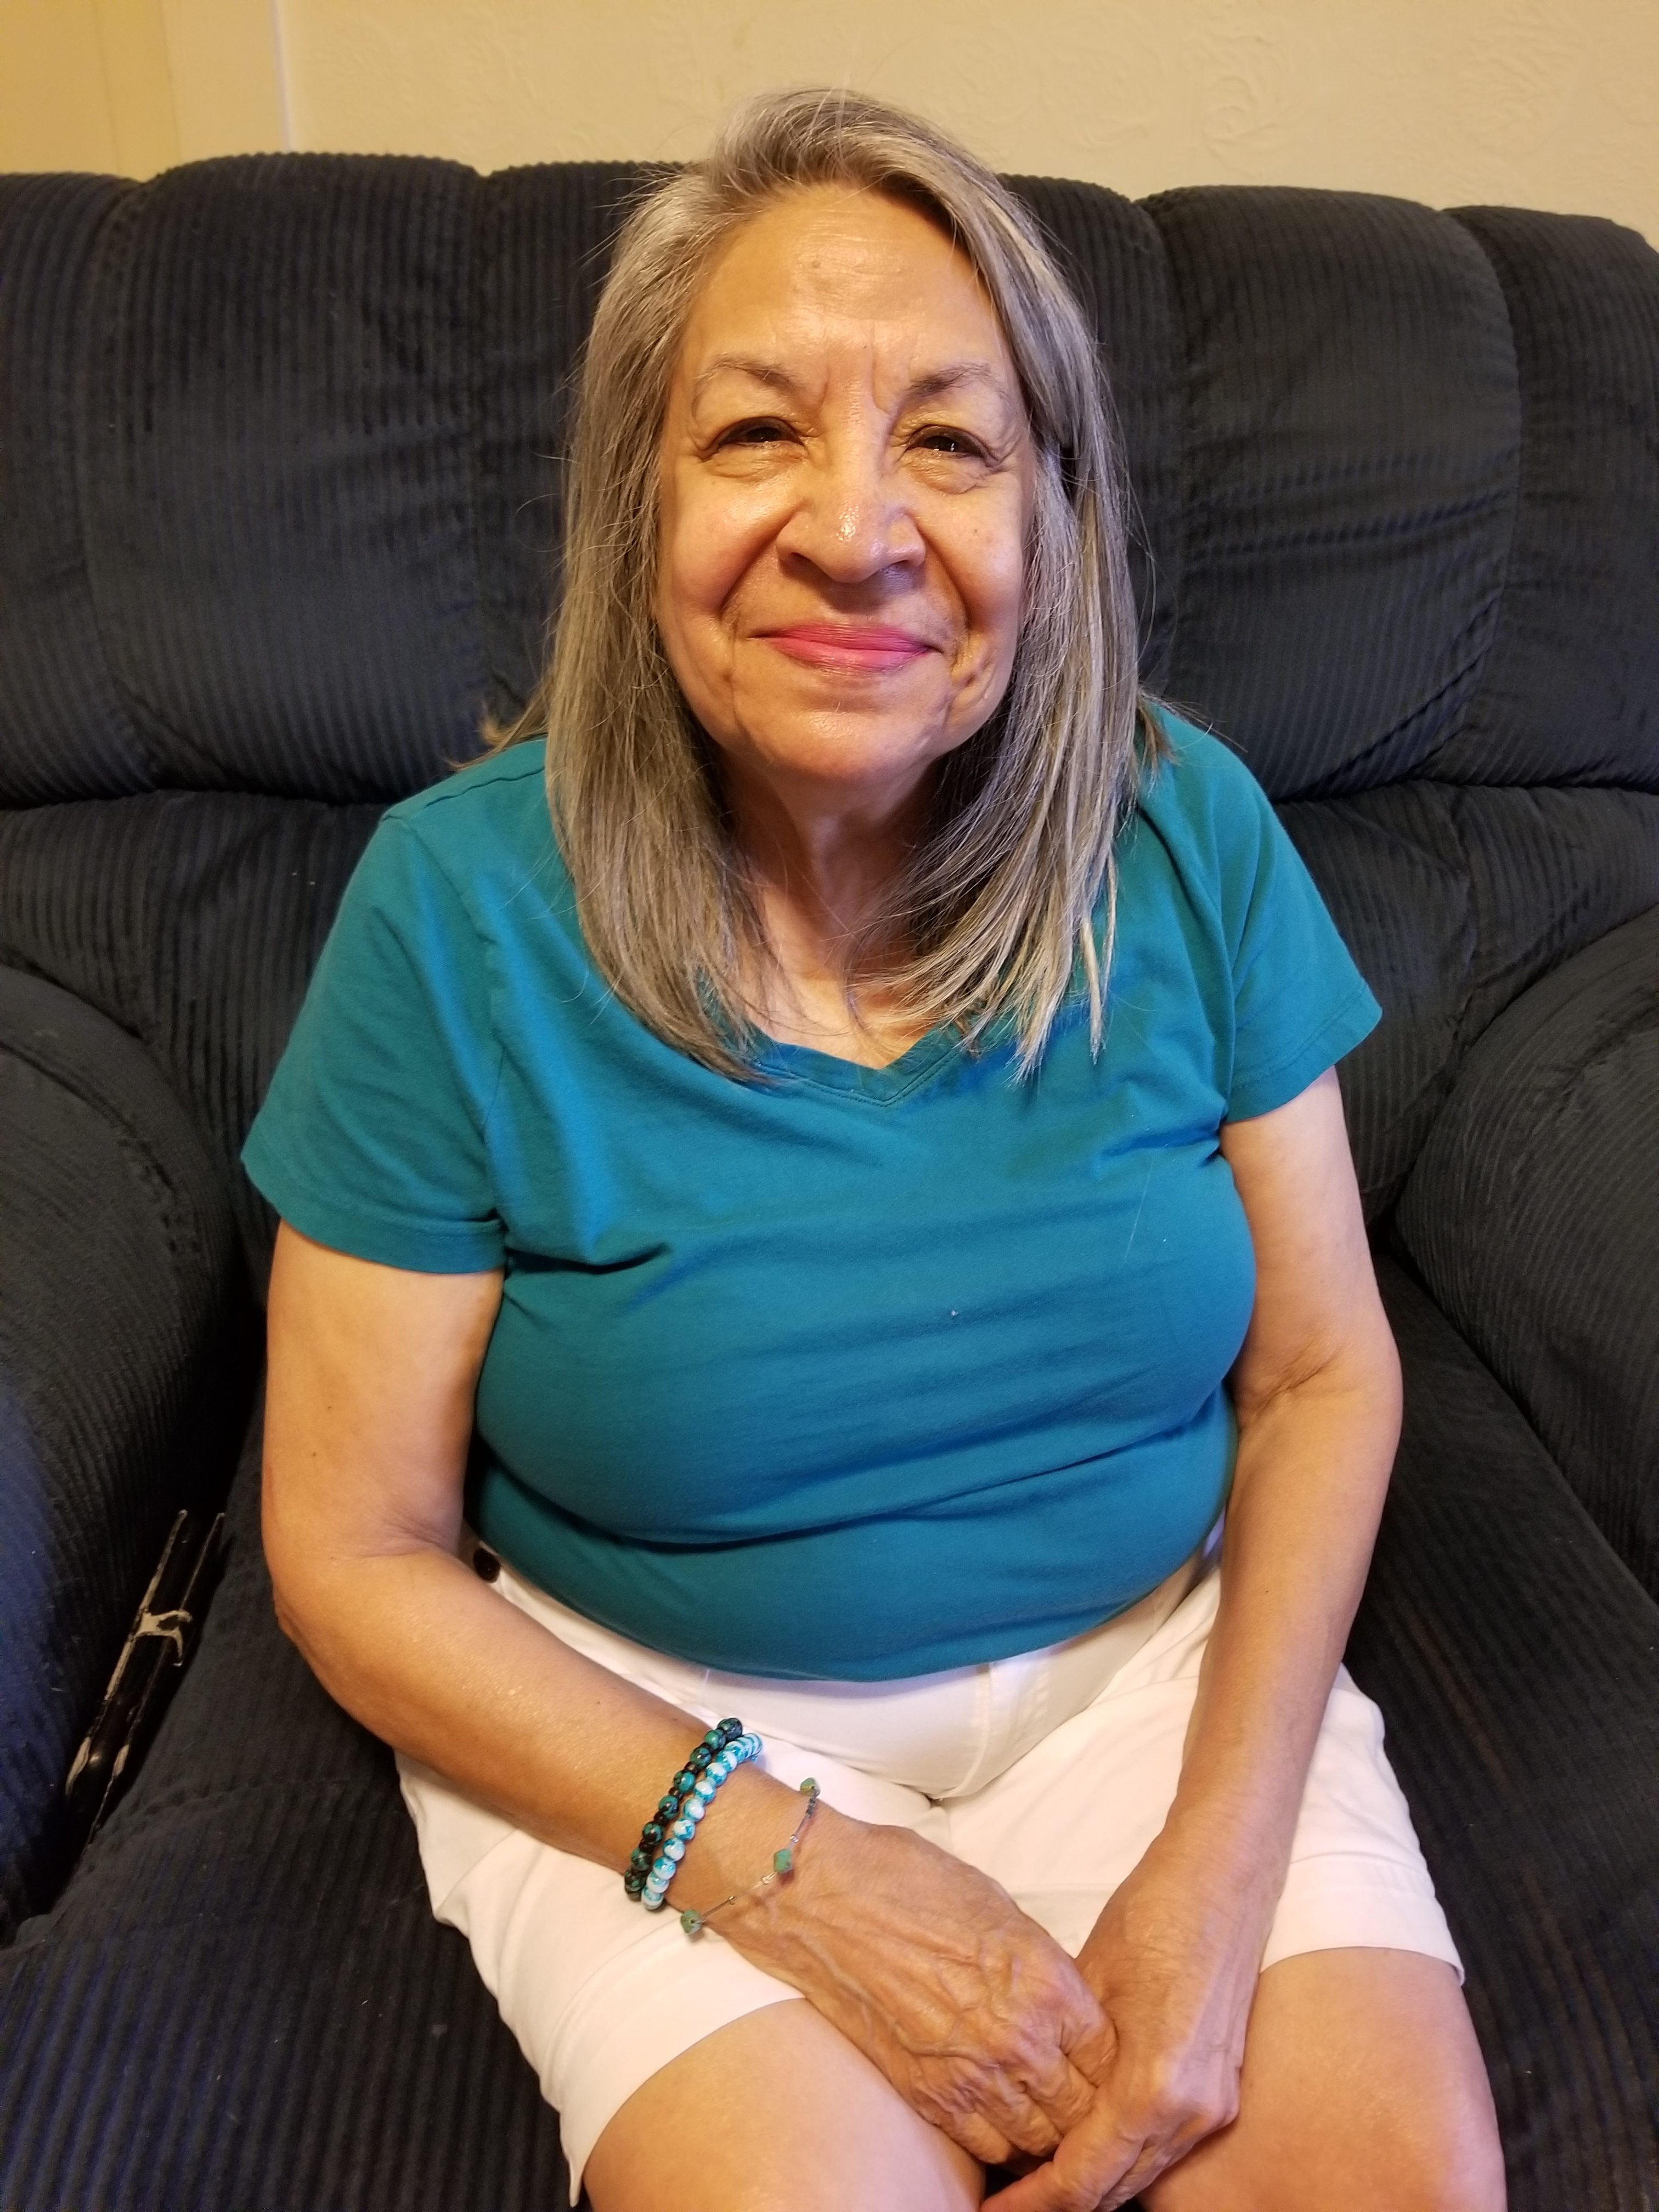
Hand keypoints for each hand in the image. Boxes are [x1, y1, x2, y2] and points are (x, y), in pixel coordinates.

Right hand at [718, 1805, 1109, 2166]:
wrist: (827, 1898)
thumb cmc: (911, 1884)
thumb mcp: (1002, 1911)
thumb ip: (1042, 1970)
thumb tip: (1066, 2007)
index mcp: (1046, 1982)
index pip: (1111, 2056)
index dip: (1115, 2064)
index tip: (1107, 2062)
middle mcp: (1019, 2038)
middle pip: (1084, 2109)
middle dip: (1089, 2108)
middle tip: (1086, 2101)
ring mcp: (972, 2075)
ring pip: (1040, 2141)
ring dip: (1049, 2134)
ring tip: (1049, 2119)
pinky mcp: (927, 2096)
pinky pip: (987, 2148)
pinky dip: (1003, 2146)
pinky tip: (1004, 2126)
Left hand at [984, 1840, 1269, 2209]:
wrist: (1224, 1877)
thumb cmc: (1151, 1917)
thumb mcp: (1087, 1986)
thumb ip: (1067, 2060)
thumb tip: (1026, 2108)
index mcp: (1153, 2086)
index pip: (1084, 2177)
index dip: (1033, 2202)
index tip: (991, 2210)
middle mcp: (1192, 2111)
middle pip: (1115, 2189)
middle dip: (1059, 2199)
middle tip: (1005, 2198)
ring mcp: (1215, 2105)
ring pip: (1142, 2173)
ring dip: (1093, 2179)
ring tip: (1035, 2171)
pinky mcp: (1222, 2091)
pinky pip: (1164, 2146)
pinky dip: (1123, 2153)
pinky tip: (1084, 2137)